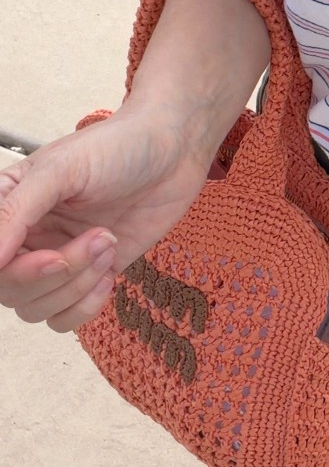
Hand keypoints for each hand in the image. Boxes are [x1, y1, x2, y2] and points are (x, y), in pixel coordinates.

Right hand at [0, 107, 215, 333]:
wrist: (173, 152)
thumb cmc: (115, 148)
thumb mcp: (61, 170)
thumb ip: (16, 212)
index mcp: (7, 206)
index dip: (15, 270)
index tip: (52, 256)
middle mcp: (25, 237)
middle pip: (10, 291)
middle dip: (56, 274)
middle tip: (97, 237)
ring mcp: (56, 259)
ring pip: (37, 309)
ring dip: (76, 285)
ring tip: (108, 241)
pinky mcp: (88, 276)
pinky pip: (65, 318)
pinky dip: (86, 305)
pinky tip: (110, 271)